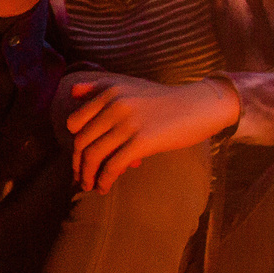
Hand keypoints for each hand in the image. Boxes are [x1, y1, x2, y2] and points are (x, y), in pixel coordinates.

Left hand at [65, 74, 238, 193]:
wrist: (201, 105)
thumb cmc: (167, 99)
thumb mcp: (131, 85)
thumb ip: (101, 87)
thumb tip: (72, 92)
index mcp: (110, 92)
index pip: (75, 122)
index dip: (75, 143)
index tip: (80, 156)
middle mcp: (115, 105)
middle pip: (82, 142)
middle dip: (78, 164)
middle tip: (81, 176)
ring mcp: (128, 124)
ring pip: (94, 155)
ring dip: (88, 175)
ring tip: (90, 186)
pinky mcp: (142, 141)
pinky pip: (113, 166)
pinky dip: (104, 180)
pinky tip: (105, 187)